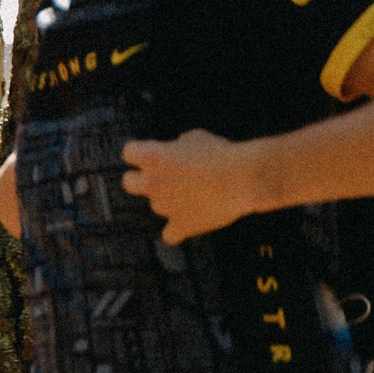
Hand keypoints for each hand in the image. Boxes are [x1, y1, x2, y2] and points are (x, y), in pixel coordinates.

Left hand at [119, 129, 270, 243]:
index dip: (140, 152)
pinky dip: (177, 230)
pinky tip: (188, 221)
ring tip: (193, 195)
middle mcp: (152, 183)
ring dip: (168, 200)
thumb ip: (177, 146)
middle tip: (159, 178)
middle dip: (139, 180)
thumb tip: (176, 152)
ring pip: (155, 205)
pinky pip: (169, 235)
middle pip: (128, 183)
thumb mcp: (195, 137)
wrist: (245, 178)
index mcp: (152, 157)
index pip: (129, 152)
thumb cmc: (223, 155)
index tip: (149, 154)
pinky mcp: (180, 225)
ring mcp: (164, 206)